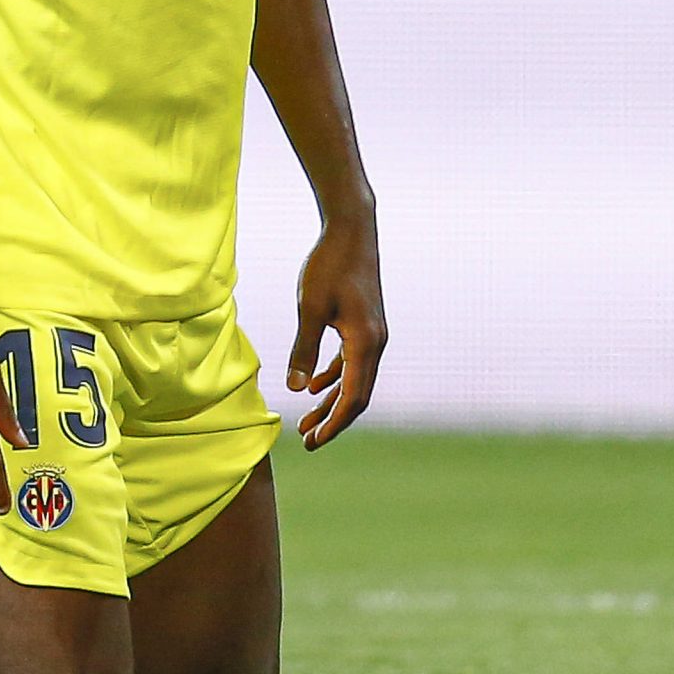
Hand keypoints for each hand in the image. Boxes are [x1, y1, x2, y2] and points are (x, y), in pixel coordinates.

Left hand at [288, 213, 385, 448]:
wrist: (350, 231)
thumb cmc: (328, 265)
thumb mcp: (309, 308)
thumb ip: (303, 349)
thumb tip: (297, 388)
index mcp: (366, 343)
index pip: (354, 397)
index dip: (334, 423)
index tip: (313, 442)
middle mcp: (376, 343)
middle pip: (357, 394)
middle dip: (332, 419)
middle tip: (307, 441)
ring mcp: (372, 334)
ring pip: (354, 379)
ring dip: (331, 401)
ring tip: (306, 420)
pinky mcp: (364, 324)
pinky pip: (351, 362)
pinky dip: (334, 377)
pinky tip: (314, 387)